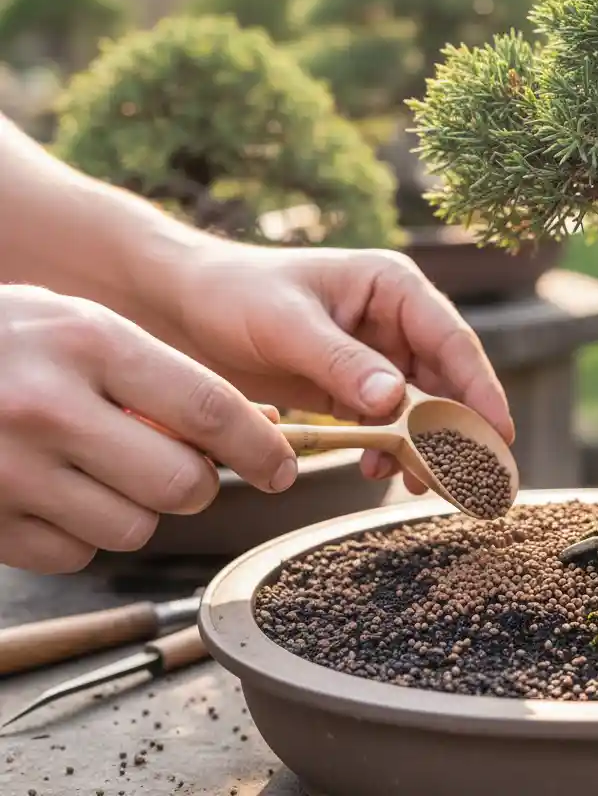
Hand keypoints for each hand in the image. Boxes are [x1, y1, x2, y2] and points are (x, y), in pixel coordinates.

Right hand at [0, 285, 296, 572]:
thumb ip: (166, 375)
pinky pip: (75, 556)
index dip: (262, 447)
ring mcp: (7, 470)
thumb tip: (260, 422)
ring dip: (141, 510)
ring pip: (134, 529)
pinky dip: (84, 535)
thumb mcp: (87, 328)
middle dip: (201, 484)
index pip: (208, 408)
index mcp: (89, 343)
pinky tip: (58, 492)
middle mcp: (48, 407)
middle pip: (181, 484)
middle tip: (186, 468)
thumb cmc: (11, 340)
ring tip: (107, 471)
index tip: (283, 467)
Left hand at [168, 244, 513, 491]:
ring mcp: (374, 352)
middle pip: (445, 378)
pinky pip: (385, 419)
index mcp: (391, 286)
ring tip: (422, 482)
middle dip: (457, 426)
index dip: (479, 388)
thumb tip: (396, 401)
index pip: (451, 339)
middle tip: (471, 475)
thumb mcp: (287, 324)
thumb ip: (341, 362)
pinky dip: (387, 446)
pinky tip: (374, 468)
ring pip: (419, 404)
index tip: (499, 432)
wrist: (181, 306)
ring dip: (423, 443)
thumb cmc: (233, 294)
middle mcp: (393, 318)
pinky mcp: (351, 383)